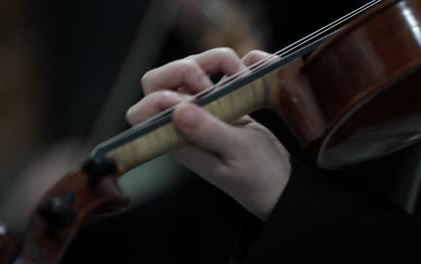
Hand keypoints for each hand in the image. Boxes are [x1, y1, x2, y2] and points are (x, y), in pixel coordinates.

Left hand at [126, 48, 290, 219]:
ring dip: (213, 61)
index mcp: (178, 140)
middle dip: (185, 68)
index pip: (142, 113)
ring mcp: (199, 110)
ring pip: (187, 70)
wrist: (278, 182)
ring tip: (241, 74)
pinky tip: (248, 73)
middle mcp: (183, 123)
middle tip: (215, 82)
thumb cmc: (257, 176)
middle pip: (158, 81)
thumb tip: (177, 111)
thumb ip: (207, 132)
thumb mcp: (237, 152)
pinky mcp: (218, 102)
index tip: (199, 95)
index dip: (161, 95)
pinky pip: (214, 72)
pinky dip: (229, 65)